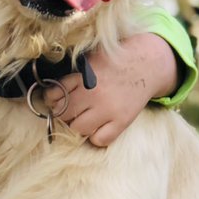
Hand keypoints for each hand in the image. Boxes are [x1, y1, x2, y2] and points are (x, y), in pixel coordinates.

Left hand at [45, 33, 178, 145]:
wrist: (147, 63)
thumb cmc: (114, 62)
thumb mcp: (90, 59)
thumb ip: (71, 73)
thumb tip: (50, 93)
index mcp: (83, 75)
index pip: (54, 95)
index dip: (53, 100)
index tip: (58, 99)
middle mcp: (93, 93)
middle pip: (64, 114)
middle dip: (64, 113)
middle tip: (72, 110)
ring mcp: (108, 108)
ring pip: (78, 129)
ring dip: (78, 126)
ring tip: (85, 118)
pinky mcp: (122, 120)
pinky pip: (100, 140)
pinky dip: (96, 137)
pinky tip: (99, 127)